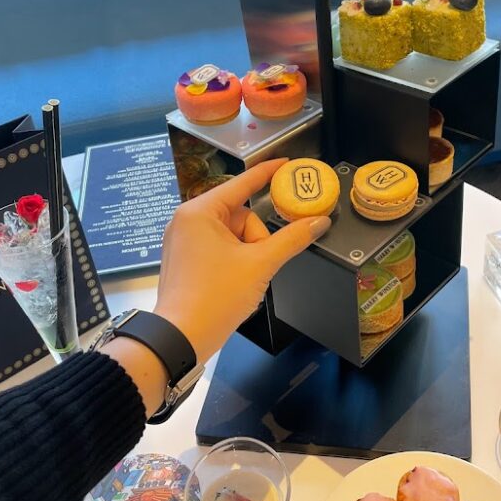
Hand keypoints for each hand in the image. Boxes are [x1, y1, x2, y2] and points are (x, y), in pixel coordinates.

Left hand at [154, 158, 330, 363]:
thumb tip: (318, 222)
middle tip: (259, 263)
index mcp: (200, 212)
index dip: (267, 172)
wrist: (181, 337)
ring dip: (247, 254)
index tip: (286, 163)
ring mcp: (183, 241)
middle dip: (257, 239)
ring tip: (243, 280)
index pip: (242, 183)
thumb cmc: (214, 297)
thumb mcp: (260, 265)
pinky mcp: (184, 260)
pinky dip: (234, 262)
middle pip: (241, 216)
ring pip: (232, 235)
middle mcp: (187, 221)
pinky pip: (219, 249)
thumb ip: (292, 239)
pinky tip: (234, 283)